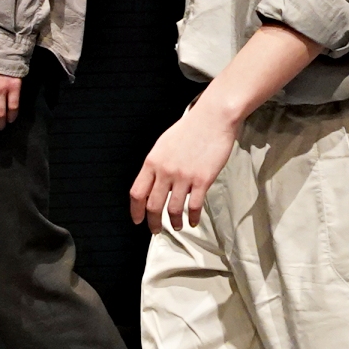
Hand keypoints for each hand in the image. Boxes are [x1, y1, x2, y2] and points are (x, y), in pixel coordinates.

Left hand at [130, 99, 235, 231]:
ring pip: (173, 210)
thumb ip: (157, 164)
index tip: (138, 220)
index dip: (136, 210)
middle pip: (153, 206)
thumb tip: (153, 182)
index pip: (137, 193)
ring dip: (174, 223)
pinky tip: (192, 221)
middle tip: (156, 230)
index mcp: (153, 161)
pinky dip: (192, 218)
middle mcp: (165, 171)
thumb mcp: (164, 144)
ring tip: (177, 226)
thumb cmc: (191, 128)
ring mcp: (183, 177)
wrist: (213, 119)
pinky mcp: (202, 180)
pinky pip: (194, 206)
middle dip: (153, 223)